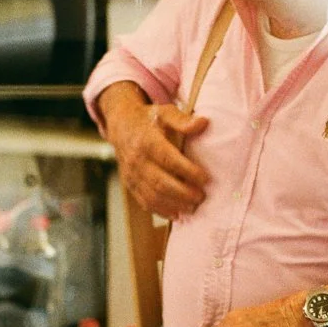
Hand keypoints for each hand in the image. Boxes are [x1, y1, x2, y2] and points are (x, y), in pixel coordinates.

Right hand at [112, 100, 209, 219]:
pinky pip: (144, 202)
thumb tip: (203, 123)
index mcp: (147, 141)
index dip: (188, 171)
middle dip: (184, 193)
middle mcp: (137, 160)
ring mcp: (132, 175)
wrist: (121, 126)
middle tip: (202, 196)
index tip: (206, 179)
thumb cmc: (149, 120)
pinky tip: (177, 214)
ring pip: (153, 196)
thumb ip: (183, 120)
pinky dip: (161, 211)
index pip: (169, 159)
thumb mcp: (165, 113)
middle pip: (161, 182)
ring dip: (174, 205)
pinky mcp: (130, 185)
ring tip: (193, 207)